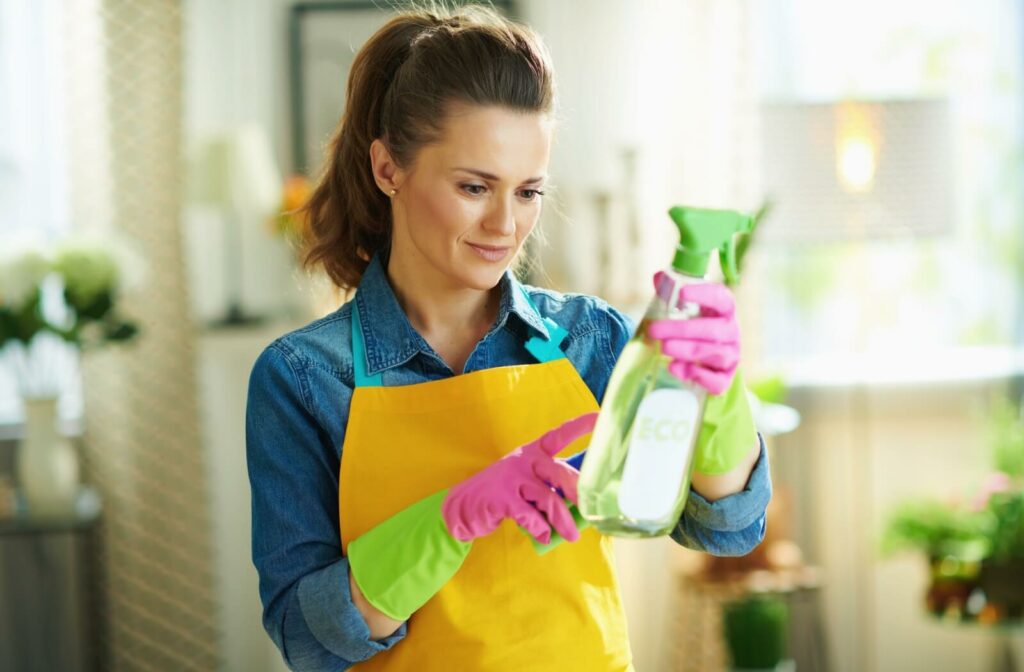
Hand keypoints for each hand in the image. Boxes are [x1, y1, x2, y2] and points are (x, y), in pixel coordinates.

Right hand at [441, 413, 596, 544]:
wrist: (462, 507)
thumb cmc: (503, 495)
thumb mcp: (525, 483)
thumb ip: (549, 488)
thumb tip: (582, 507)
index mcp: (532, 452)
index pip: (559, 435)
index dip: (580, 426)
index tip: (599, 416)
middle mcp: (524, 460)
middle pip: (560, 472)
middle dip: (579, 492)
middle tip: (593, 509)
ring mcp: (512, 478)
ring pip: (548, 498)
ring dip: (563, 521)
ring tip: (572, 536)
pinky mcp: (502, 498)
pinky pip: (529, 515)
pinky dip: (540, 529)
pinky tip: (544, 537)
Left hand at [646, 271, 739, 394]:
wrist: (707, 364)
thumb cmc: (695, 330)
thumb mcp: (685, 312)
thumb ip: (671, 294)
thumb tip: (659, 277)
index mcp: (724, 311)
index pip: (722, 298)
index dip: (704, 295)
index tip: (683, 293)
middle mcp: (731, 333)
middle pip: (712, 330)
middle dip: (681, 330)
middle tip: (654, 330)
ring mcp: (731, 357)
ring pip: (713, 354)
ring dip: (686, 351)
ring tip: (663, 348)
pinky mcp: (725, 379)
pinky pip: (716, 380)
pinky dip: (696, 375)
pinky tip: (675, 368)